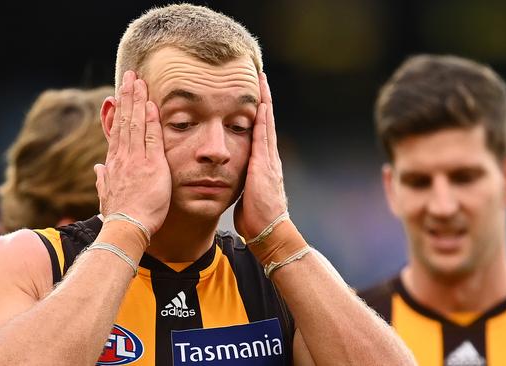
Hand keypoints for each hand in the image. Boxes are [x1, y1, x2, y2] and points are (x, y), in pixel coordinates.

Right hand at [94, 70, 170, 234]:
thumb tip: (97, 168)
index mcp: (114, 163)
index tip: (120, 95)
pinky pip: (150, 137)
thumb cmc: (119, 216)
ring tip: (138, 81)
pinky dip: (150, 120)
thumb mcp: (106, 195)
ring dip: (137, 101)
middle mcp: (122, 157)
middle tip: (130, 76)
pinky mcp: (151, 165)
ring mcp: (135, 160)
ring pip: (135, 124)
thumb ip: (102, 179)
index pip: (117, 131)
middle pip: (125, 121)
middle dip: (127, 97)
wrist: (125, 229)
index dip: (119, 111)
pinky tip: (151, 104)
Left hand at [234, 72, 286, 238]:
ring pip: (267, 125)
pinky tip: (261, 105)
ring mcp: (269, 160)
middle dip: (264, 100)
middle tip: (260, 78)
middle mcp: (269, 158)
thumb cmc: (256, 218)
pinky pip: (264, 137)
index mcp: (263, 164)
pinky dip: (264, 119)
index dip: (258, 113)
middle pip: (266, 122)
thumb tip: (236, 178)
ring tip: (262, 82)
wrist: (269, 231)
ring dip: (265, 102)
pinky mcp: (265, 165)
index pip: (260, 132)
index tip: (254, 96)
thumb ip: (244, 181)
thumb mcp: (248, 194)